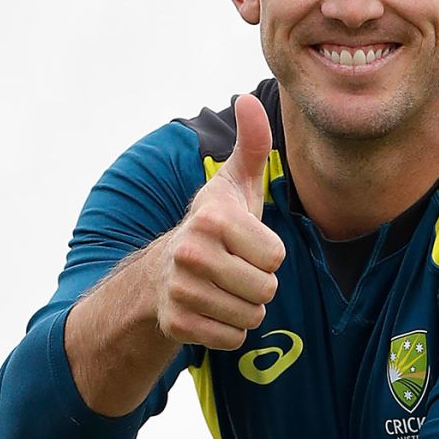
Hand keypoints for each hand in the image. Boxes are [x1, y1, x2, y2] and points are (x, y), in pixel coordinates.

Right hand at [155, 91, 285, 350]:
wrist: (163, 272)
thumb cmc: (215, 226)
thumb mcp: (235, 185)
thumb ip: (252, 145)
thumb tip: (249, 99)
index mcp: (212, 219)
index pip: (275, 256)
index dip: (267, 254)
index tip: (245, 244)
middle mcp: (191, 253)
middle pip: (266, 289)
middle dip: (259, 284)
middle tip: (235, 270)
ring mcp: (180, 291)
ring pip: (250, 317)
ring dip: (245, 308)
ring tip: (224, 288)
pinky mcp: (176, 325)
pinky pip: (232, 340)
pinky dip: (229, 331)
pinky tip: (212, 310)